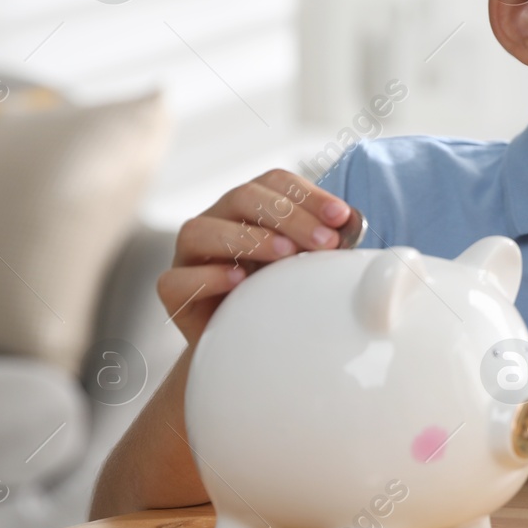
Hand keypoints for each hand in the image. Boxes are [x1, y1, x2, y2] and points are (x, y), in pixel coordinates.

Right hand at [157, 169, 351, 347]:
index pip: (274, 182)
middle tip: (324, 242)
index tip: (342, 218)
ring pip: (201, 229)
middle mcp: (216, 220)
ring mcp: (189, 254)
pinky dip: (208, 276)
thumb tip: (354, 226)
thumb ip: (324, 243)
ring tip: (286, 254)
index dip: (308, 194)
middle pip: (242, 197)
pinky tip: (239, 281)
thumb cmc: (279, 294)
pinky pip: (177, 279)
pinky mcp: (173, 290)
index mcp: (248, 206)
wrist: (243, 345)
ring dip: (248, 238)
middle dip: (288, 216)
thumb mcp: (305, 264)